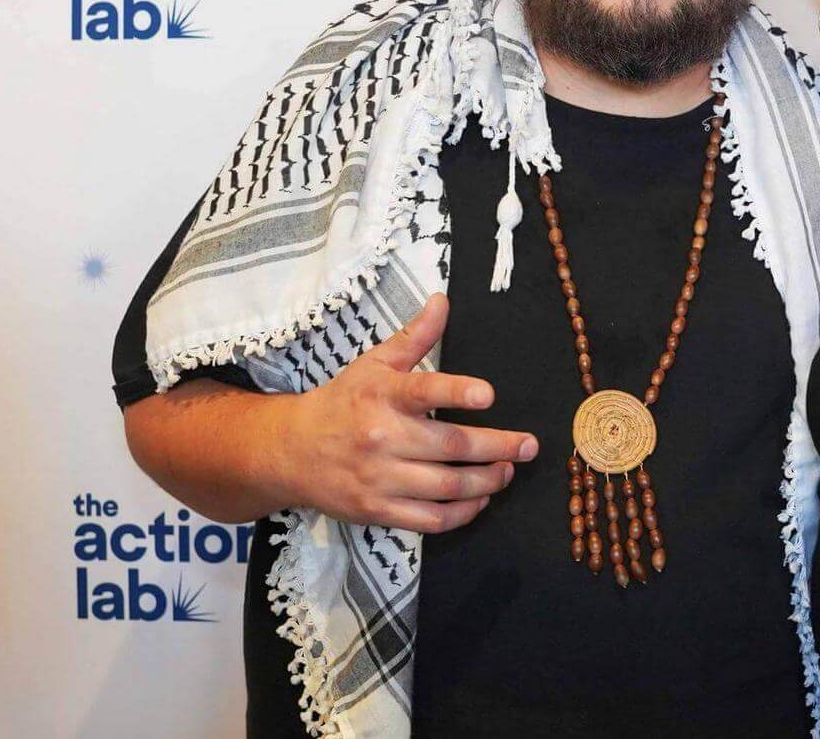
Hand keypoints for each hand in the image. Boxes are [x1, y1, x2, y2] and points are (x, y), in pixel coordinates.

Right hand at [279, 292, 538, 533]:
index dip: (457, 393)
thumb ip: (415, 336)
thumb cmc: (343, 402)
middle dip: (498, 447)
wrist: (290, 451)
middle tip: (529, 445)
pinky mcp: (377, 511)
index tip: (488, 395)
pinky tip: (481, 499)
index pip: (423, 391)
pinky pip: (430, 520)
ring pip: (447, 486)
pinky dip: (463, 513)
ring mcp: (379, 478)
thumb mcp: (374, 363)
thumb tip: (443, 300)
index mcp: (382, 395)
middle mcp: (381, 437)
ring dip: (487, 481)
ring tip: (509, 470)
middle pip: (450, 446)